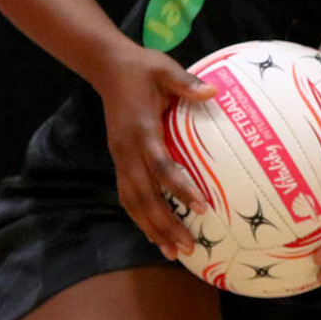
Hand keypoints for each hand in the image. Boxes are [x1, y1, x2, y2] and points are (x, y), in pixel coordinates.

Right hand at [93, 44, 214, 257]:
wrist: (107, 68)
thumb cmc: (142, 68)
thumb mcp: (164, 69)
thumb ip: (186, 83)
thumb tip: (213, 91)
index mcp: (140, 130)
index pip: (161, 165)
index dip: (179, 187)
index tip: (201, 206)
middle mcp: (127, 150)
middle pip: (144, 196)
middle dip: (164, 223)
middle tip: (187, 246)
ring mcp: (120, 157)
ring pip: (133, 202)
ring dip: (151, 228)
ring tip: (173, 252)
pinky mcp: (119, 160)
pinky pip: (128, 195)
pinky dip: (141, 217)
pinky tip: (155, 234)